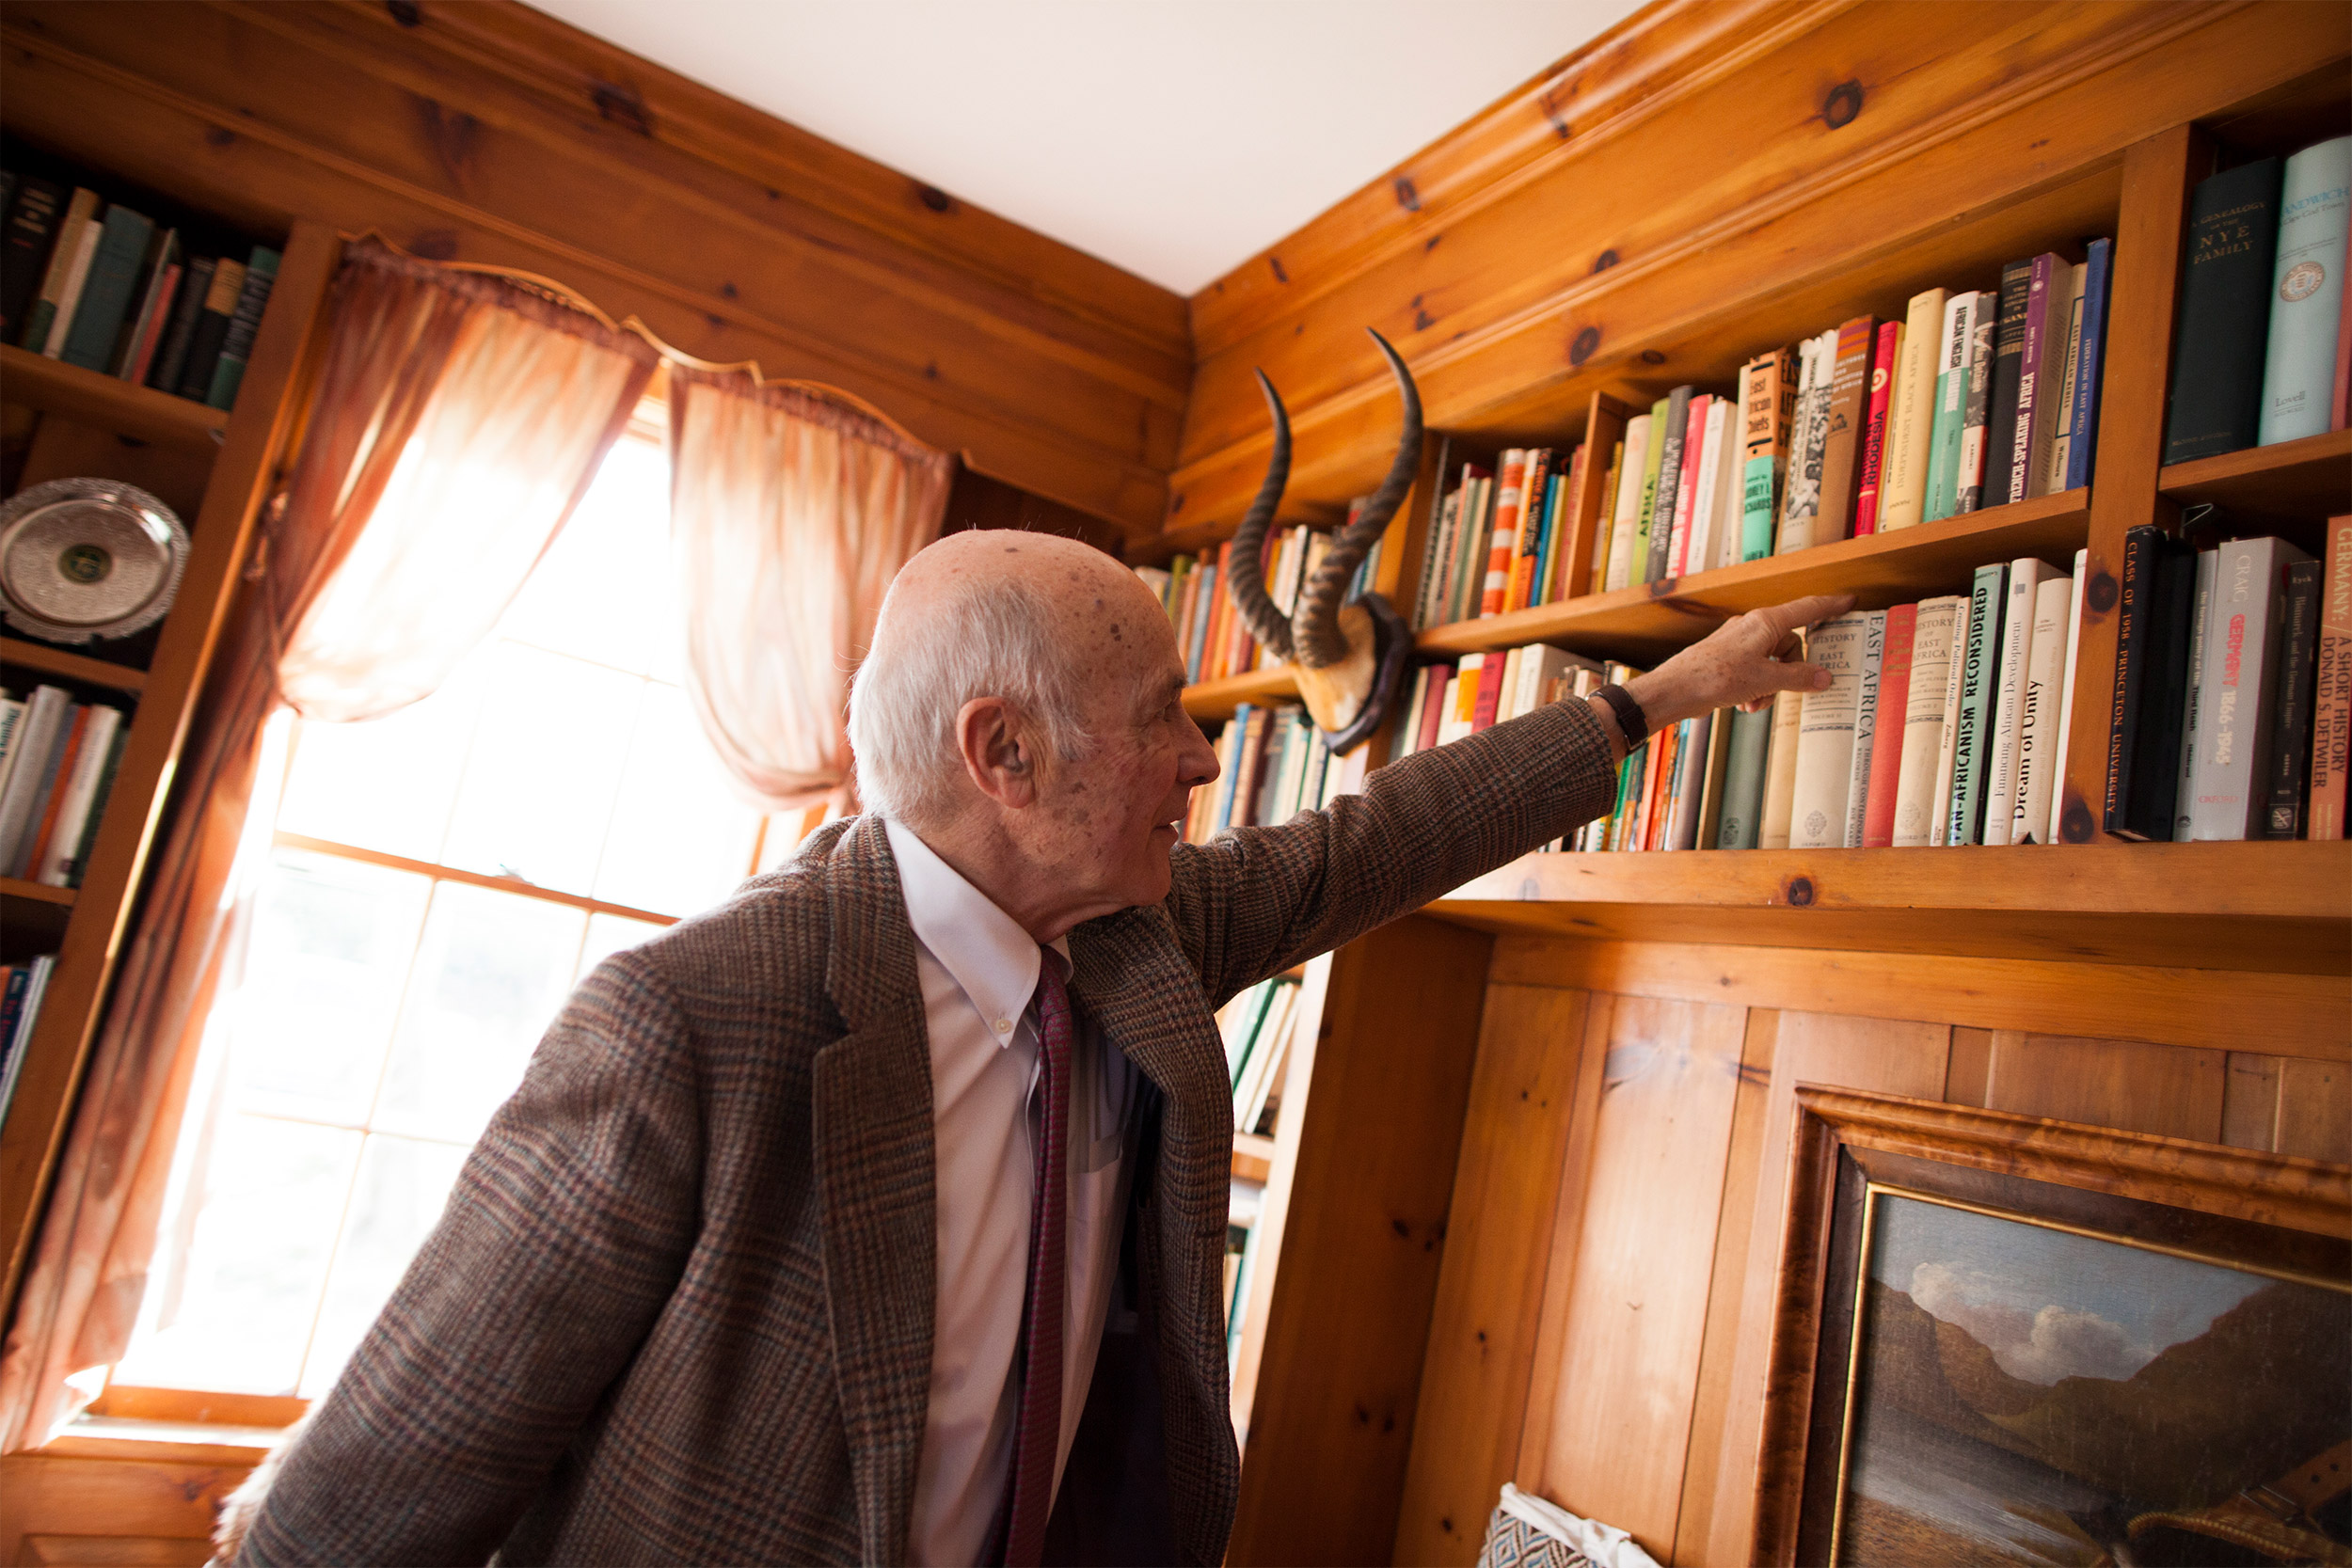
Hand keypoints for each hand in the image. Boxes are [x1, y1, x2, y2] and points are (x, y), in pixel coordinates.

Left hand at [1623, 593, 1855, 731]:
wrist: (1674, 690)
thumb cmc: (1716, 677)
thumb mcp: (1765, 680)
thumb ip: (1798, 678)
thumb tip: (1824, 677)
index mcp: (1765, 623)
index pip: (1807, 609)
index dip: (1830, 606)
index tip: (1849, 601)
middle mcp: (1751, 627)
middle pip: (1789, 645)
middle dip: (1790, 673)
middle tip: (1781, 693)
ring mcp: (1737, 642)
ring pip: (1771, 663)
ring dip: (1770, 687)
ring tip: (1755, 704)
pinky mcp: (1726, 658)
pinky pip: (1754, 671)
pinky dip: (1755, 689)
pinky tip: (1743, 706)